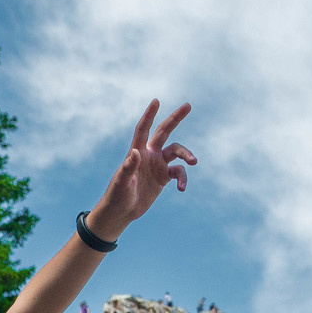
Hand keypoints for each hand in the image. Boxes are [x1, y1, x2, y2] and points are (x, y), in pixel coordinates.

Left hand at [85, 100, 195, 238]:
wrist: (122, 211)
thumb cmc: (117, 195)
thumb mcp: (122, 182)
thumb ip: (128, 167)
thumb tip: (135, 152)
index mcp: (137, 151)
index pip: (144, 129)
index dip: (150, 115)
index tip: (156, 101)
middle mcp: (149, 154)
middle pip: (164, 132)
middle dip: (175, 118)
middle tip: (188, 105)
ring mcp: (157, 165)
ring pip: (176, 152)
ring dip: (186, 155)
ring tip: (194, 162)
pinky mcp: (163, 177)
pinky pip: (178, 173)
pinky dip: (182, 179)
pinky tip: (182, 188)